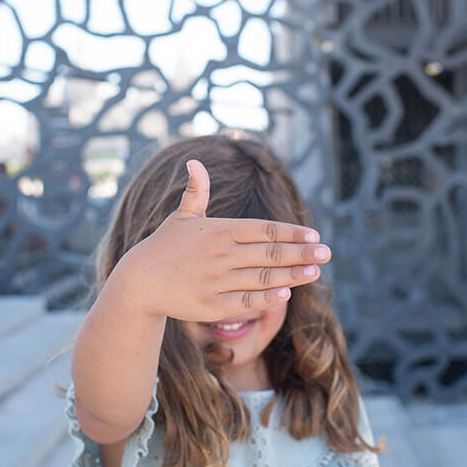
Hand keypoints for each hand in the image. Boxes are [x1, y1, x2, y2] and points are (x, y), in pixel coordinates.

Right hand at [127, 159, 329, 322]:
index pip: (263, 230)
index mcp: (217, 230)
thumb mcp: (180, 217)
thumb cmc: (163, 246)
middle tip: (327, 253)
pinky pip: (245, 300)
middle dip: (301, 253)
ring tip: (314, 272)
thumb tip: (193, 162)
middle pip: (269, 253)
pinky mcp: (210, 305)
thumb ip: (195, 191)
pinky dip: (267, 297)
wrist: (139, 281)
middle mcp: (220, 254)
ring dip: (291, 275)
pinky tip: (286, 293)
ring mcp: (215, 281)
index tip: (313, 236)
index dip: (290, 233)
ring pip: (262, 278)